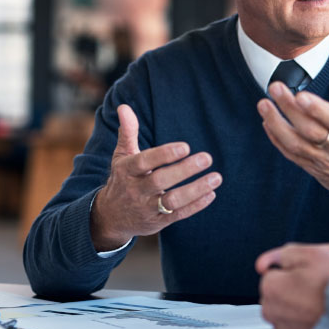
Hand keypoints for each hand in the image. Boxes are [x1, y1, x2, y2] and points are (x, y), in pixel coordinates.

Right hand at [91, 104, 221, 250]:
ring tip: (217, 177)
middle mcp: (136, 190)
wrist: (111, 217)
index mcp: (127, 170)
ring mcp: (147, 208)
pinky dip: (196, 205)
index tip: (185, 146)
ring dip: (196, 190)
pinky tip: (211, 194)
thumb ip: (128, 132)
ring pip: (172, 201)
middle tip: (207, 157)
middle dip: (185, 170)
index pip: (144, 161)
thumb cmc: (122, 179)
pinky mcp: (158, 222)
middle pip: (160, 181)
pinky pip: (179, 215)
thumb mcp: (121, 156)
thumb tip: (124, 107)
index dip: (164, 154)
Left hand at [256, 243, 328, 328]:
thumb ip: (284, 254)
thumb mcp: (313, 254)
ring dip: (296, 311)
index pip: (272, 276)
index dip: (293, 274)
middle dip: (291, 292)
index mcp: (272, 288)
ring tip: (320, 306)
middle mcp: (273, 313)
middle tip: (316, 289)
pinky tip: (321, 320)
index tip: (309, 276)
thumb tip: (264, 262)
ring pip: (285, 316)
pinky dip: (305, 328)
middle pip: (276, 297)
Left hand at [257, 69, 328, 244]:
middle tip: (274, 88)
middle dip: (290, 109)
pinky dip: (278, 140)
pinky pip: (293, 156)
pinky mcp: (315, 170)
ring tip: (263, 105)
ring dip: (277, 124)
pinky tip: (267, 123)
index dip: (317, 109)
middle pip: (311, 129)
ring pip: (297, 144)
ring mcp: (326, 162)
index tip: (301, 95)